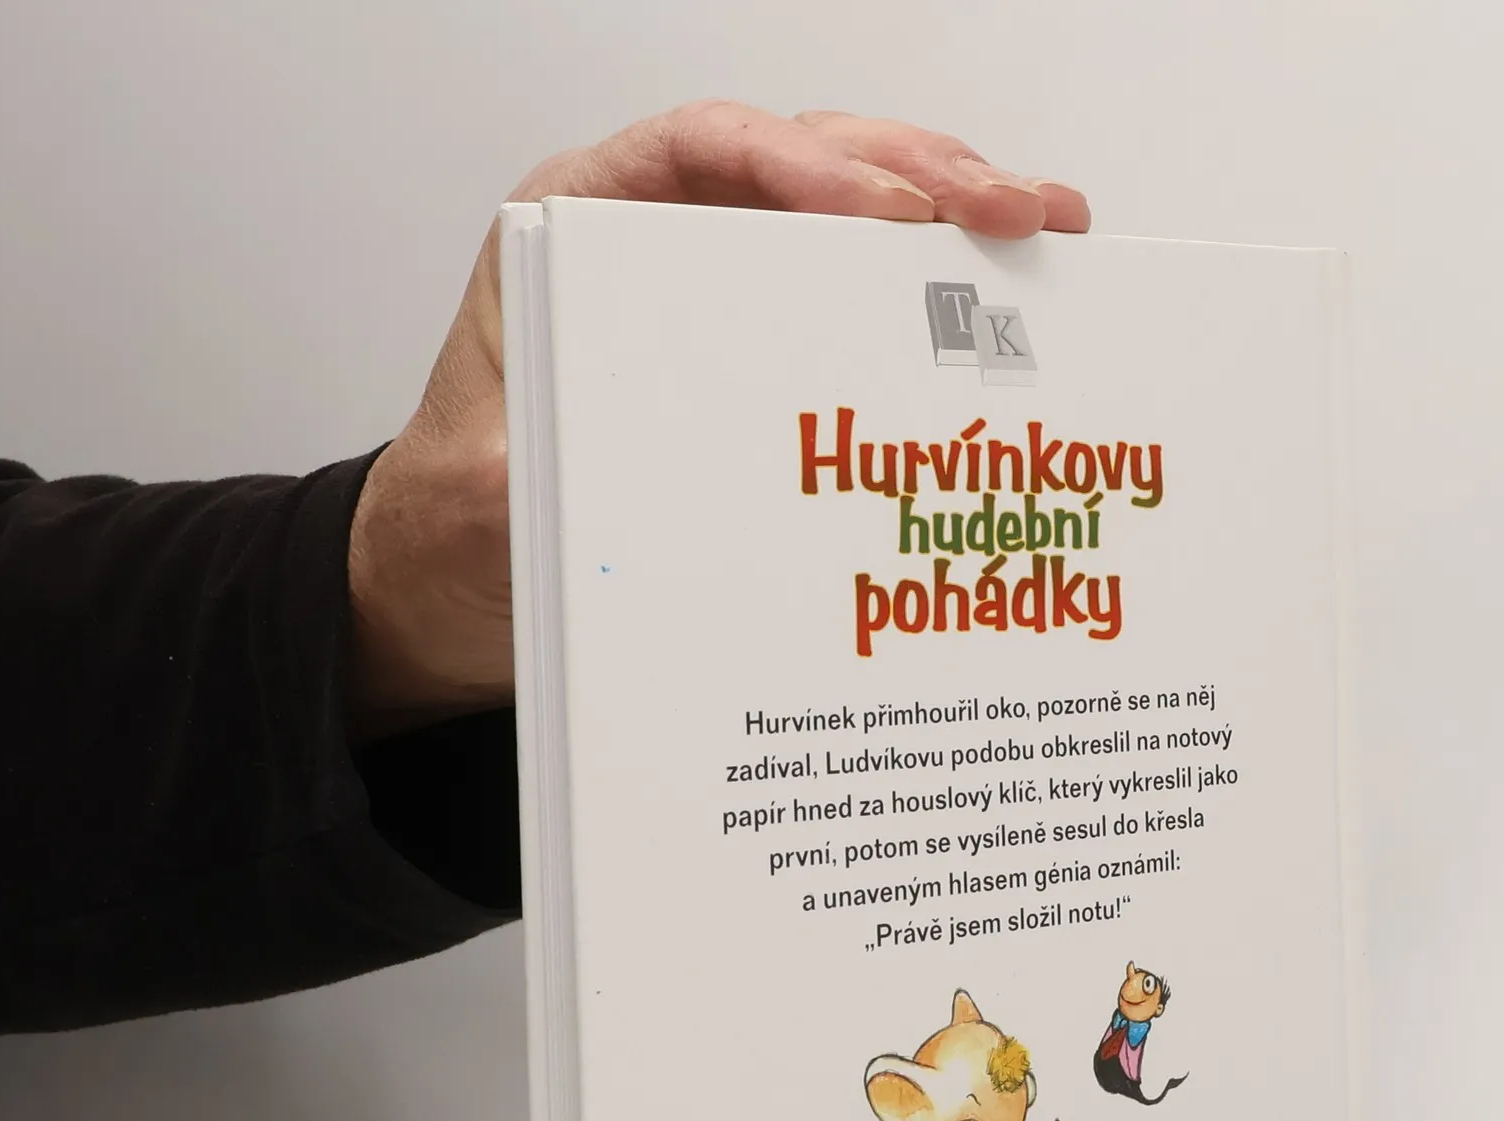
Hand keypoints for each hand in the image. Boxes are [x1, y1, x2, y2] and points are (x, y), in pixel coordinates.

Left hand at [345, 101, 1090, 736]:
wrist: (455, 585)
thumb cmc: (458, 524)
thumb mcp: (478, 505)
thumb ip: (530, 475)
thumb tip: (615, 470)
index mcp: (578, 237)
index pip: (702, 152)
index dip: (802, 165)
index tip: (885, 213)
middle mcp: (660, 248)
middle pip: (805, 166)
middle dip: (919, 175)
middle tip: (1013, 211)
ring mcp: (720, 298)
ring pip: (850, 223)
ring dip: (952, 219)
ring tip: (1048, 230)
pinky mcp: (761, 360)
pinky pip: (856, 305)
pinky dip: (935, 298)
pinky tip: (1006, 303)